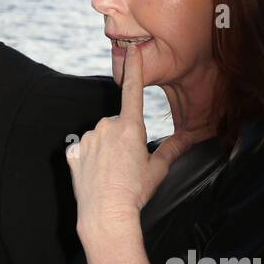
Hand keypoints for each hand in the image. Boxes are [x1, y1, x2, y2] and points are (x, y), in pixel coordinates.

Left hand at [66, 43, 194, 248]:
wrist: (106, 214)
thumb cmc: (135, 192)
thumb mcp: (158, 169)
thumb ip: (172, 150)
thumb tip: (190, 138)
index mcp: (130, 127)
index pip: (133, 91)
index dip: (134, 69)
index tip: (132, 50)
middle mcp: (106, 126)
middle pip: (117, 125)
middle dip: (122, 139)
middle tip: (127, 165)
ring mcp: (87, 138)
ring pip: (100, 137)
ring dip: (105, 149)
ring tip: (112, 174)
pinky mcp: (73, 152)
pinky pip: (83, 151)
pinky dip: (89, 161)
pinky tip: (95, 176)